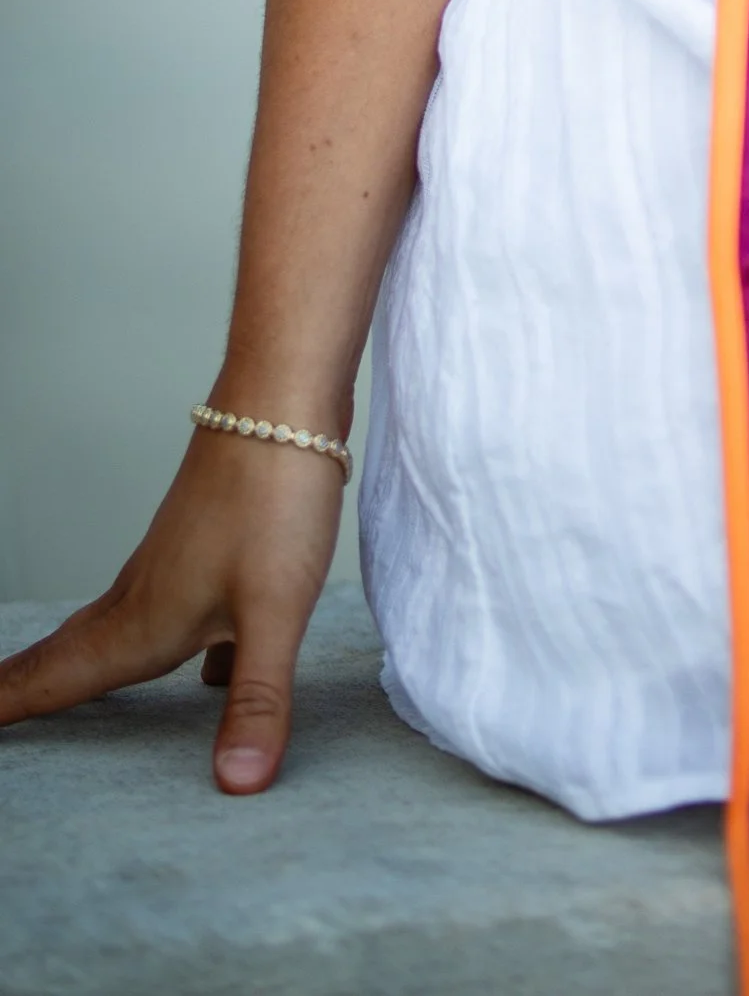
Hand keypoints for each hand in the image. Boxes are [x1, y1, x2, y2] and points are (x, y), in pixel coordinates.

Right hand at [0, 421, 345, 792]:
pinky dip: (161, 642)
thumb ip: (255, 699)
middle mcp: (146, 592)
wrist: (286, 395)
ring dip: (85, 663)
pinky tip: (207, 671)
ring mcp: (177, 561)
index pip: (60, 677)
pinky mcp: (213, 541)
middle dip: (29, 688)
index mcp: (144, 620)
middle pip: (72, 652)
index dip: (11, 706)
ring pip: (117, 627)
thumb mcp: (274, 610)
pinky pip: (168, 607)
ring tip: (65, 692)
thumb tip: (234, 788)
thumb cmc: (273, 497)